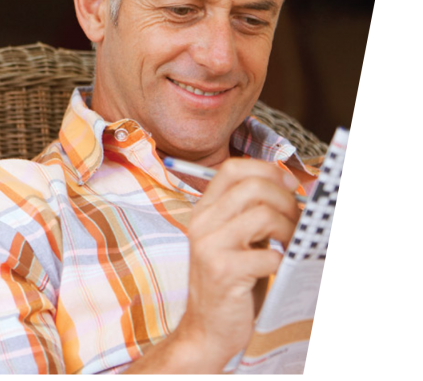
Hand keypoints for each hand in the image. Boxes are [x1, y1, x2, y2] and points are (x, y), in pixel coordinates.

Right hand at [173, 159, 300, 370]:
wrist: (207, 329)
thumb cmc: (230, 285)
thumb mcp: (235, 241)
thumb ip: (252, 215)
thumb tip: (294, 190)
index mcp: (204, 212)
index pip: (233, 169)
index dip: (268, 171)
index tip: (289, 186)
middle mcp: (201, 224)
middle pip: (253, 187)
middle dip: (287, 201)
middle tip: (297, 222)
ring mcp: (210, 247)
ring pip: (263, 215)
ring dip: (290, 229)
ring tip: (292, 245)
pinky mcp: (223, 272)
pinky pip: (269, 254)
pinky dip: (283, 261)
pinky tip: (279, 269)